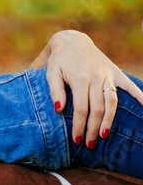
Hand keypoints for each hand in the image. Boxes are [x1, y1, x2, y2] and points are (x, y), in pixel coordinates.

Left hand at [31, 30, 142, 147]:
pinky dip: (140, 95)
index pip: (82, 109)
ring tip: (104, 135)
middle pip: (98, 108)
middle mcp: (96, 77)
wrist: (72, 41)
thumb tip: (59, 110)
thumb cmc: (59, 60)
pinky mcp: (115, 72)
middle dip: (94, 128)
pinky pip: (129, 85)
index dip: (80, 126)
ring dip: (109, 119)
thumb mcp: (51, 73)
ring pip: (112, 101)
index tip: (77, 140)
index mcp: (80, 80)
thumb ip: (55, 91)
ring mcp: (107, 75)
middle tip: (90, 144)